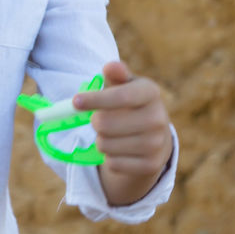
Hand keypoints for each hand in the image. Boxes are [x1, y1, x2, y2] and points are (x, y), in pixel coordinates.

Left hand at [75, 61, 173, 204]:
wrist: (154, 136)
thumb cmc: (130, 103)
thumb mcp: (124, 84)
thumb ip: (115, 74)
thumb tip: (110, 67)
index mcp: (150, 93)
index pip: (121, 96)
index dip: (96, 99)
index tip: (75, 101)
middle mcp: (158, 119)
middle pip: (105, 124)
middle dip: (95, 121)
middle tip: (99, 119)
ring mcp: (156, 144)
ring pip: (105, 145)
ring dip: (101, 140)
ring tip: (112, 134)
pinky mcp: (151, 166)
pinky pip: (112, 163)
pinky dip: (109, 157)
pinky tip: (120, 149)